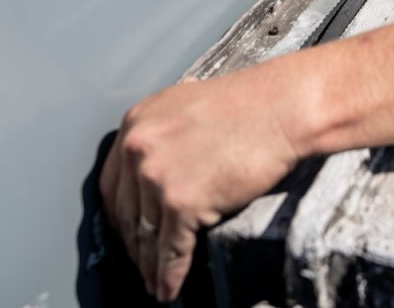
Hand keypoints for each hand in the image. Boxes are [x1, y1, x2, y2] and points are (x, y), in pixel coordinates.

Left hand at [99, 70, 301, 301]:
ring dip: (149, 266)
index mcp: (136, 123)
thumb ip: (163, 133)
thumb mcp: (185, 105)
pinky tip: (169, 289)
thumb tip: (158, 164)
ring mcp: (158, 177)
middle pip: (125, 213)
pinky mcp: (183, 203)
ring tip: (153, 283)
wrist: (281, 108)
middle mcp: (139, 150)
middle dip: (133, 243)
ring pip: (146, 236)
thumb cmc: (248, 103)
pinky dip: (169, 275)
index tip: (127, 230)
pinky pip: (171, 250)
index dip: (120, 214)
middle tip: (139, 262)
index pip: (112, 183)